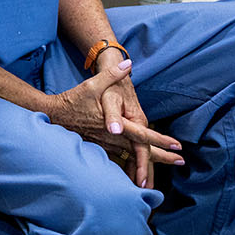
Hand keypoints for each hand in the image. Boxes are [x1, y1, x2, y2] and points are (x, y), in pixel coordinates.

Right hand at [47, 58, 183, 188]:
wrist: (53, 115)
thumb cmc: (72, 100)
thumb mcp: (92, 85)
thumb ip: (111, 74)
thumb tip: (127, 64)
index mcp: (115, 126)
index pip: (143, 136)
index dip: (161, 141)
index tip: (177, 147)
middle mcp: (112, 139)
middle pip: (141, 152)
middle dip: (162, 158)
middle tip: (181, 162)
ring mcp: (105, 146)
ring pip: (131, 159)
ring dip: (148, 165)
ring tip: (165, 170)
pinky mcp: (99, 148)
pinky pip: (119, 160)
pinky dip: (131, 166)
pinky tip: (137, 171)